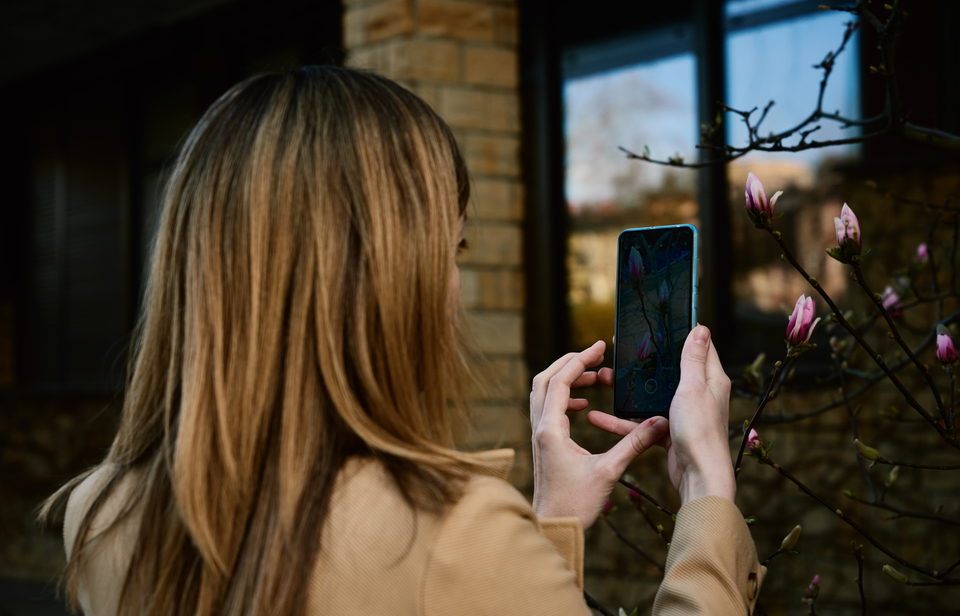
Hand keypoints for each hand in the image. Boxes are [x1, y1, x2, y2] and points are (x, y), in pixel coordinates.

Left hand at [530, 341, 669, 529]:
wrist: (553, 526)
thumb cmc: (575, 504)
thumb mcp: (609, 471)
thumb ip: (634, 444)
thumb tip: (659, 423)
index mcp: (550, 430)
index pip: (560, 381)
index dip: (580, 360)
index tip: (599, 347)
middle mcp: (540, 428)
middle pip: (545, 379)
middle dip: (570, 362)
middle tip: (596, 355)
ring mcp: (539, 435)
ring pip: (543, 392)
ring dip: (566, 378)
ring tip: (595, 377)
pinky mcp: (543, 443)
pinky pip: (547, 408)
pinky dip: (563, 397)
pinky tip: (583, 404)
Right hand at [588, 325, 734, 505]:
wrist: (699, 476)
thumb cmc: (700, 432)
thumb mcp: (693, 388)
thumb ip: (693, 359)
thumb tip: (700, 328)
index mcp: (709, 379)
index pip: (696, 348)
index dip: (676, 334)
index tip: (655, 326)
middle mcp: (698, 394)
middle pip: (667, 371)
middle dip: (642, 362)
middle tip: (620, 352)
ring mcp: (682, 414)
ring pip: (650, 396)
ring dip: (626, 390)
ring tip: (602, 379)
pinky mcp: (669, 432)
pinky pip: (641, 421)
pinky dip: (622, 420)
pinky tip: (598, 418)